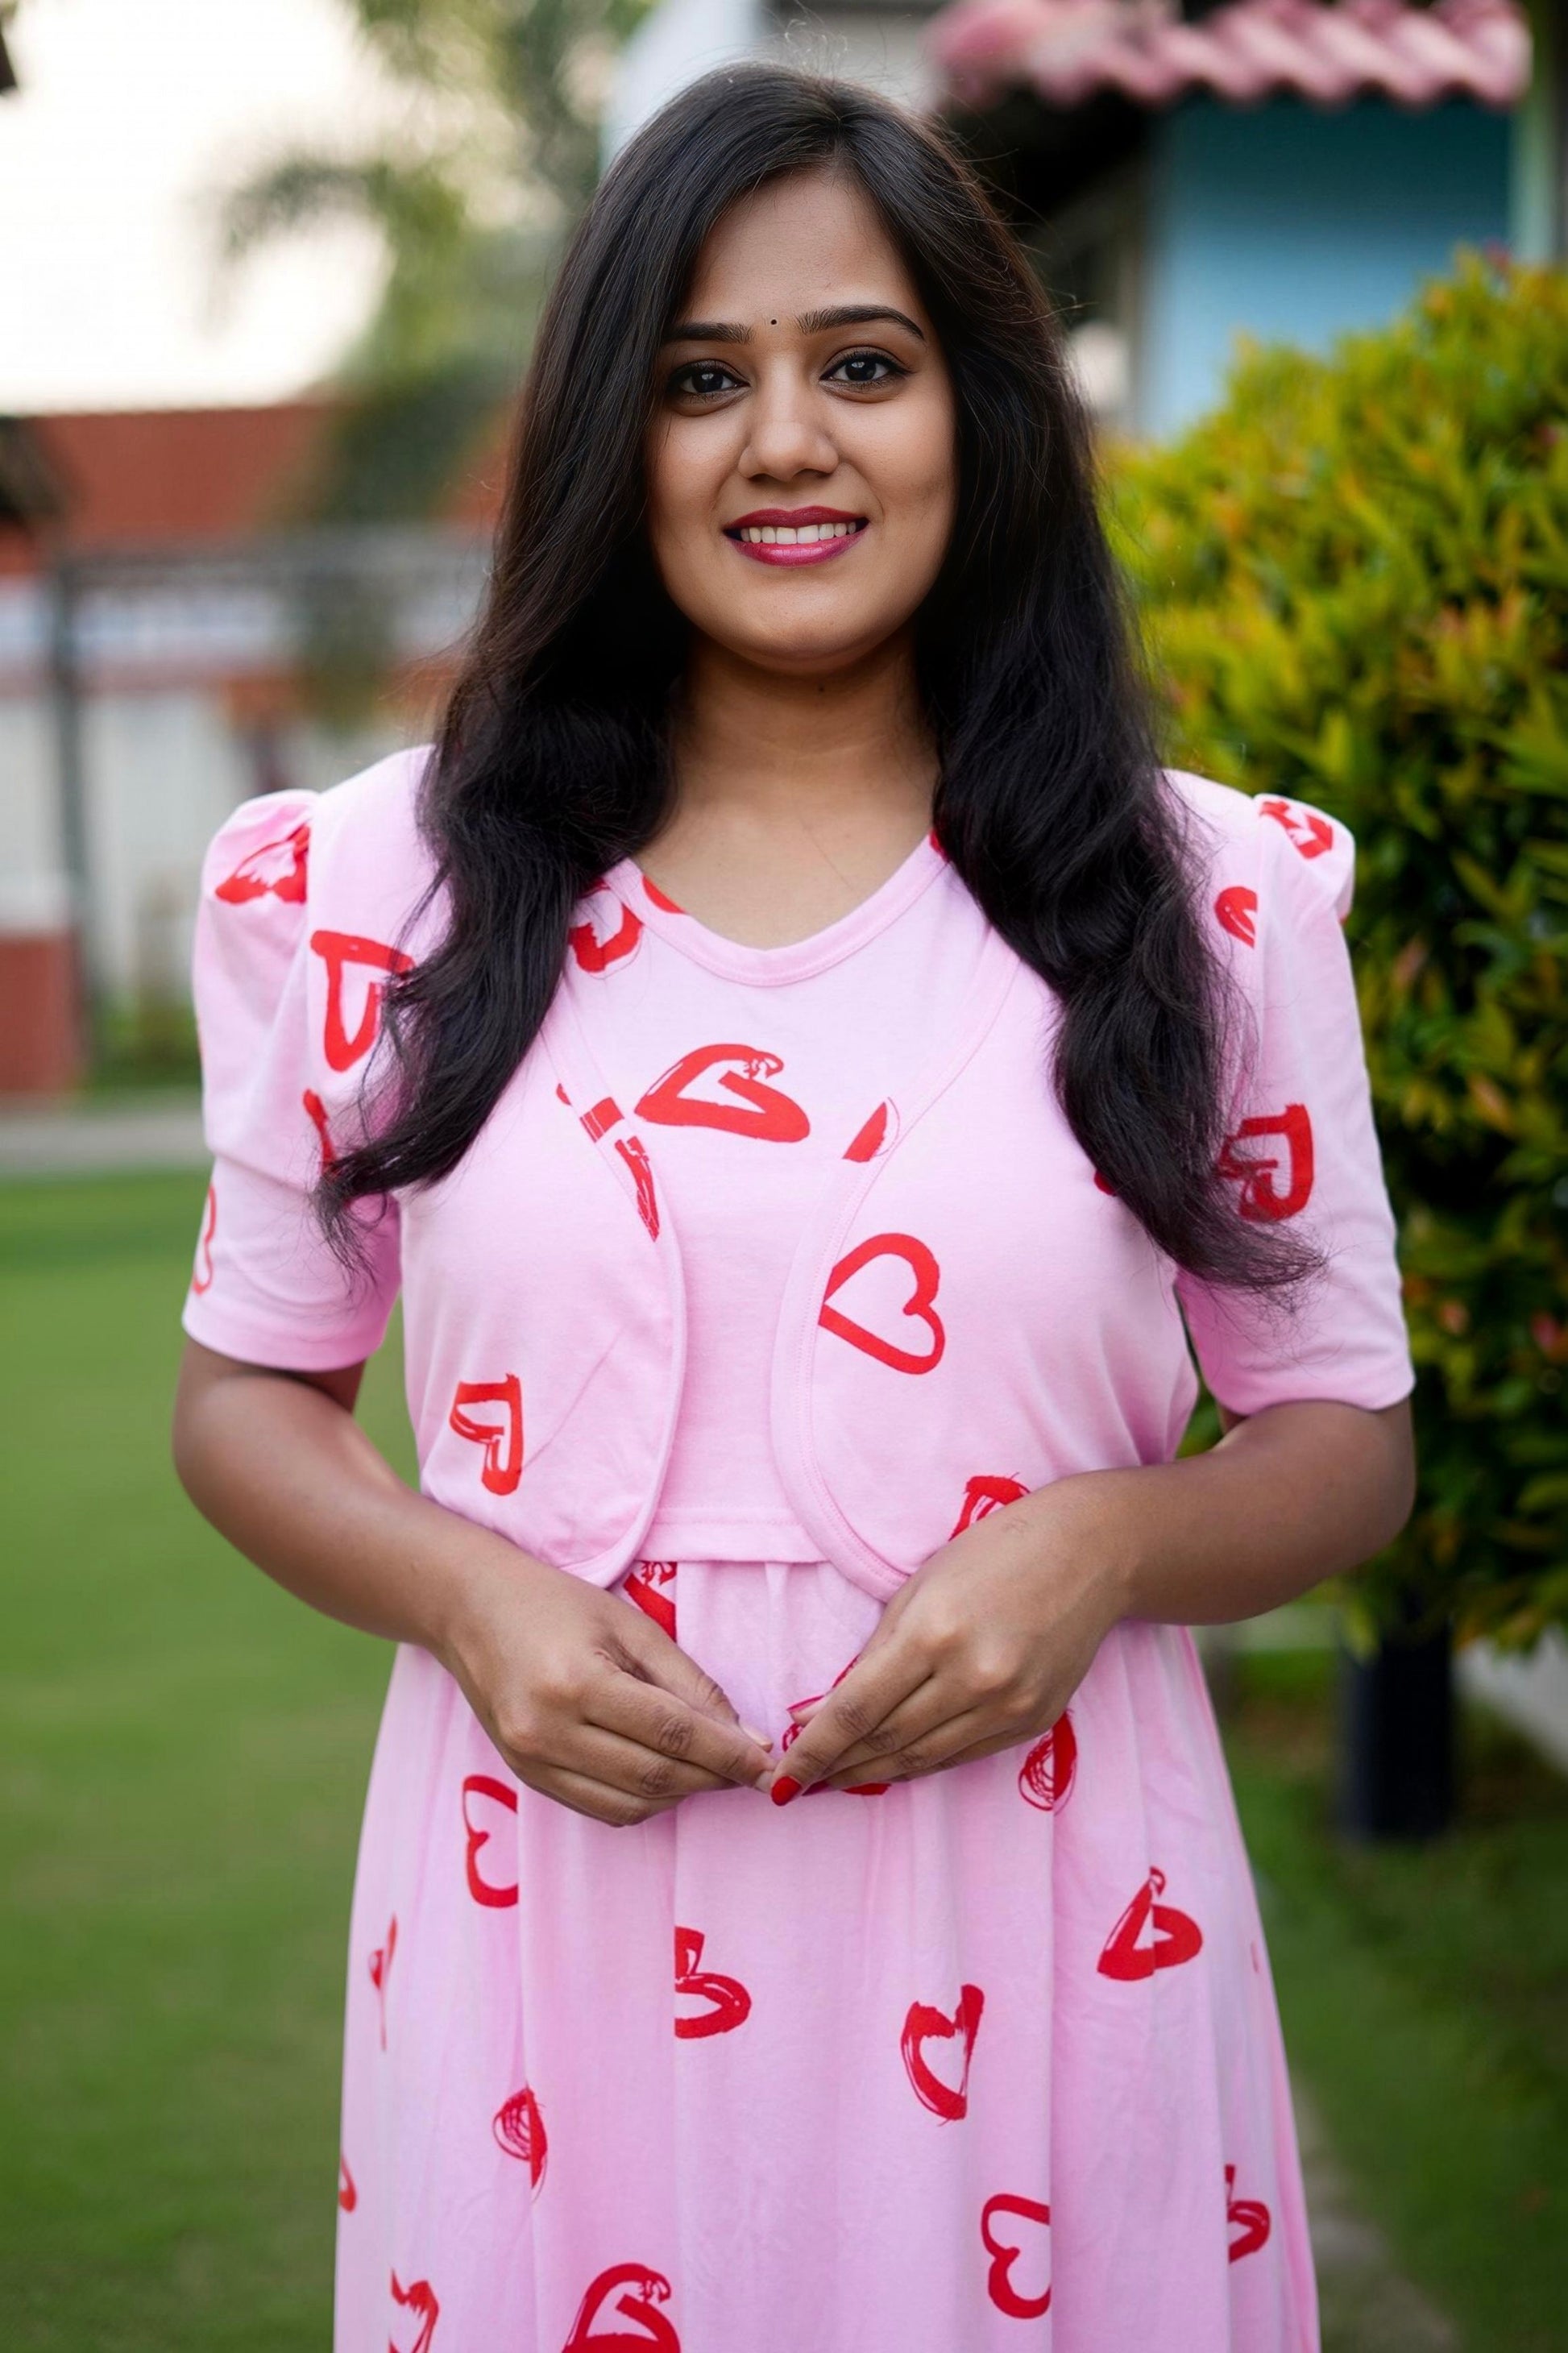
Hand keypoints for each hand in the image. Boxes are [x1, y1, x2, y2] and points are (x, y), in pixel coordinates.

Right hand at [436, 1545, 774, 1827]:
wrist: (472, 1611)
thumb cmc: (557, 1605)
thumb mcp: (631, 1627)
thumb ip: (689, 1682)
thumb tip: (745, 1737)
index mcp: (577, 1683)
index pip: (672, 1734)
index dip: (728, 1754)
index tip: (769, 1764)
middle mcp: (548, 1731)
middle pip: (653, 1777)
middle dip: (713, 1778)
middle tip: (750, 1769)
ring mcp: (532, 1762)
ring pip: (630, 1805)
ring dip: (681, 1795)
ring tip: (710, 1769)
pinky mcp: (526, 1779)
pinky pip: (600, 1809)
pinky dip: (643, 1802)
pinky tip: (665, 1777)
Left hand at [762, 1479, 1128, 1800]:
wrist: (1089, 1555)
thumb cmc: (993, 1555)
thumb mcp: (921, 1587)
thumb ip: (875, 1652)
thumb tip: (825, 1710)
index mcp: (934, 1633)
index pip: (857, 1709)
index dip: (814, 1749)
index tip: (783, 1777)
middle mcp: (973, 1677)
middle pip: (888, 1739)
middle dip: (837, 1766)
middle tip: (799, 1782)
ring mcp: (1008, 1705)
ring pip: (924, 1758)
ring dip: (874, 1773)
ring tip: (837, 1781)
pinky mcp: (1033, 1722)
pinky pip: (963, 1755)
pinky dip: (922, 1765)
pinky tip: (894, 1765)